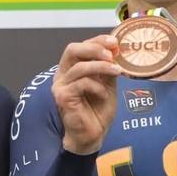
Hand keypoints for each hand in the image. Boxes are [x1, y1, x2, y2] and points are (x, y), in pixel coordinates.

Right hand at [52, 35, 121, 155]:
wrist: (92, 135)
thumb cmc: (98, 111)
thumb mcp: (106, 84)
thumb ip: (107, 68)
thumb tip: (116, 49)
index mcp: (71, 69)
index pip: (80, 46)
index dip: (97, 40)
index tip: (115, 42)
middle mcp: (62, 75)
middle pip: (72, 49)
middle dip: (94, 48)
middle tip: (111, 54)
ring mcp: (60, 86)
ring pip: (80, 67)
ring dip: (101, 67)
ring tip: (116, 72)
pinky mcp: (62, 97)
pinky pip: (81, 83)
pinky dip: (96, 86)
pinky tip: (103, 94)